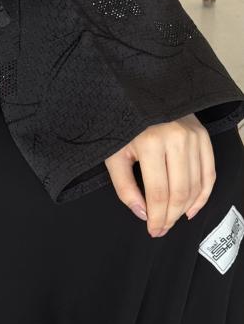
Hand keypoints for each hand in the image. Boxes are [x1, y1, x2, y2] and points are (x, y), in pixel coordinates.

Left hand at [104, 114, 215, 236]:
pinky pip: (209, 172)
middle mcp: (176, 139)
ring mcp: (193, 136)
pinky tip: (192, 209)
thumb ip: (125, 187)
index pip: (158, 192)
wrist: (140, 93)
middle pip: (179, 192)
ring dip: (186, 209)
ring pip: (195, 185)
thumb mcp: (114, 154)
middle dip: (170, 217)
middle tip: (161, 229)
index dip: (157, 217)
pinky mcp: (203, 136)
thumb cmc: (123, 126)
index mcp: (151, 143)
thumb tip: (143, 214)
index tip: (152, 230)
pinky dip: (203, 194)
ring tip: (173, 220)